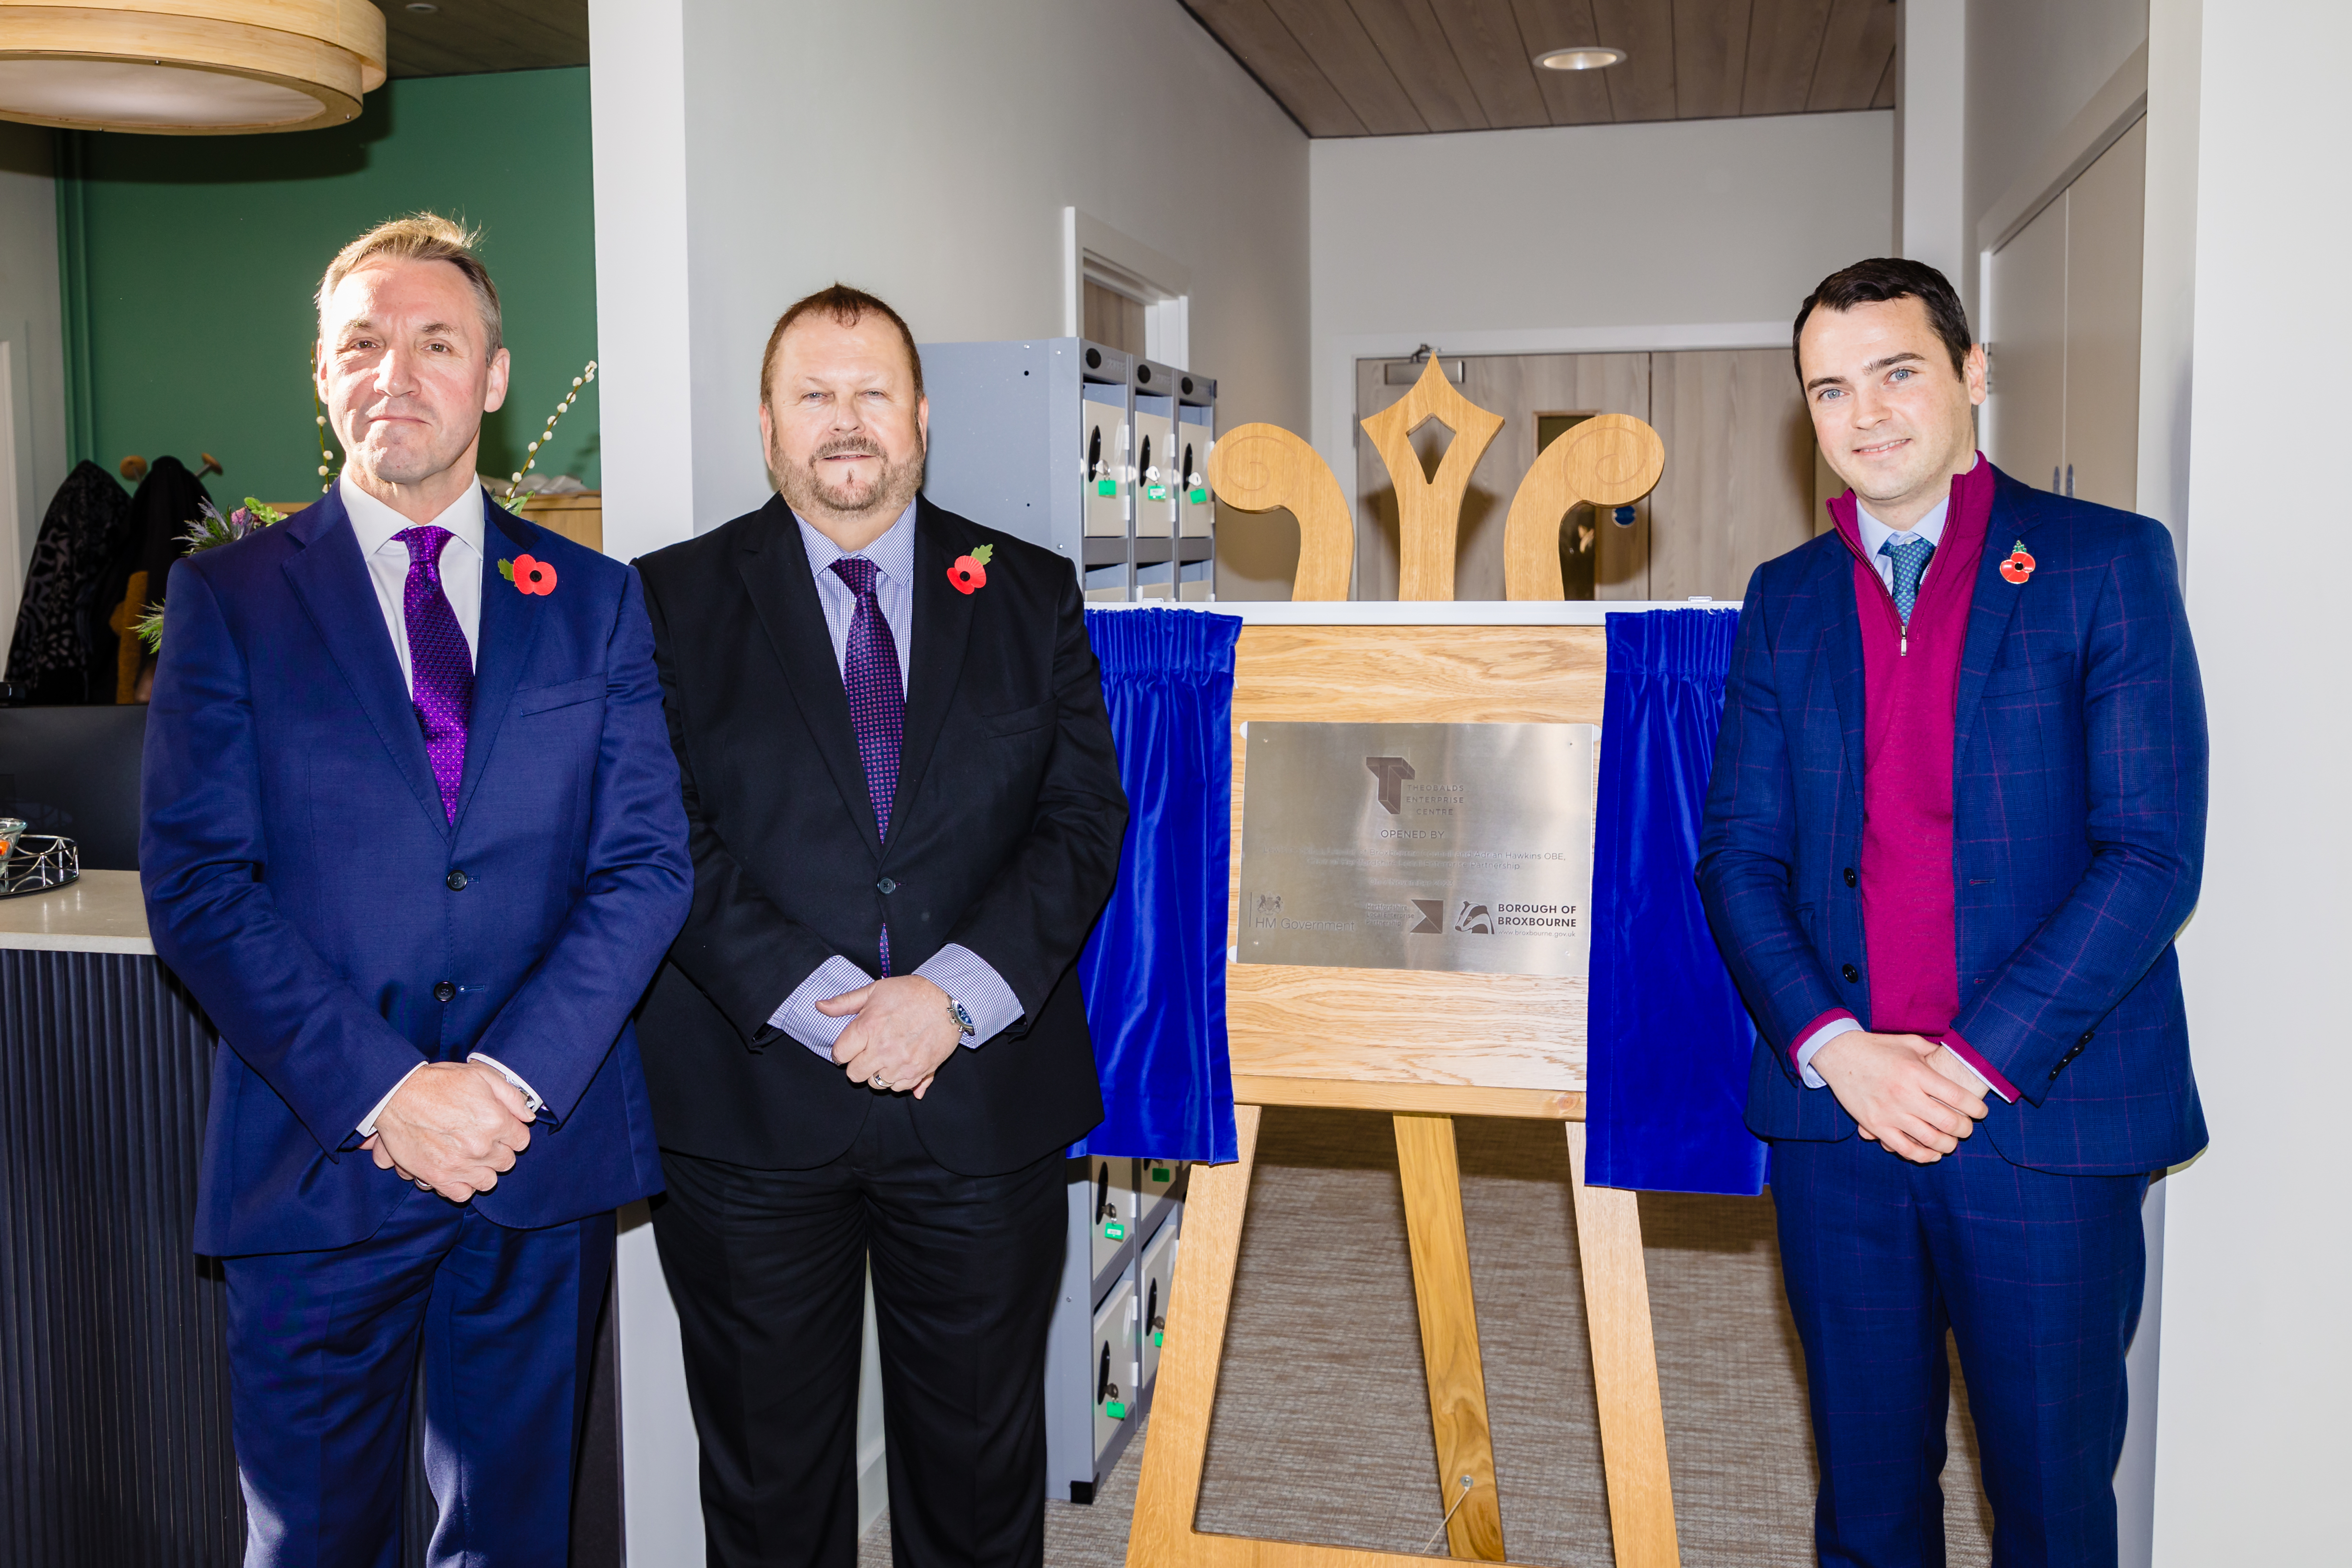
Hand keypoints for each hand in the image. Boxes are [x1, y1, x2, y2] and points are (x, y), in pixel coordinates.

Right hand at [363, 1060, 533, 1200]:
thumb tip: (528, 1116)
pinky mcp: (438, 1177)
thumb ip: (511, 1096)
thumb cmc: (439, 1082)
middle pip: (507, 1162)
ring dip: (482, 1170)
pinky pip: (462, 1194)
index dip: (512, 1134)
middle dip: (498, 1151)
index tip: (500, 1129)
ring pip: (488, 1181)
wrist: (396, 1095)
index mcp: (495, 1121)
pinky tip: (457, 1171)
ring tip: (469, 1157)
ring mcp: (460, 1165)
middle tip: (482, 1140)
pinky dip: (462, 1185)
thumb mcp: (481, 1075)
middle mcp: (481, 1147)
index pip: (522, 1141)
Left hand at [820, 975, 961, 1099]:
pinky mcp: (918, 1072)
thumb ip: (845, 1002)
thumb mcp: (875, 990)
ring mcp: (901, 1063)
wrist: (949, 1000)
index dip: (842, 1051)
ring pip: (875, 1084)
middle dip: (857, 1064)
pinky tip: (901, 1063)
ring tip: (886, 1056)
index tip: (850, 1047)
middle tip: (868, 1051)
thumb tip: (819, 1006)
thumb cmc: (911, 992)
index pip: (839, 1054)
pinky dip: (897, 1080)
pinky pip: (898, 1088)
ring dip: (877, 1073)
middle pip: (854, 1074)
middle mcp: (882, 1049)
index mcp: (868, 1027)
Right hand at [1812, 1031, 1987, 1163]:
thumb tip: (1957, 1057)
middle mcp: (1905, 1094)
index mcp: (1916, 1072)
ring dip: (1948, 1145)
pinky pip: (1904, 1149)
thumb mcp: (1908, 1042)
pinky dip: (1923, 1155)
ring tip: (1951, 1141)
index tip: (1981, 1112)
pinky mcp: (1875, 1125)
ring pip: (1930, 1140)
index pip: (1958, 1097)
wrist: (1837, 1054)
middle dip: (1965, 1129)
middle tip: (1967, 1128)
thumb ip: (1934, 1052)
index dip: (1976, 1109)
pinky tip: (1932, 1153)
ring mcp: (1889, 1112)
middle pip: (1948, 1122)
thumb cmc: (1876, 1047)